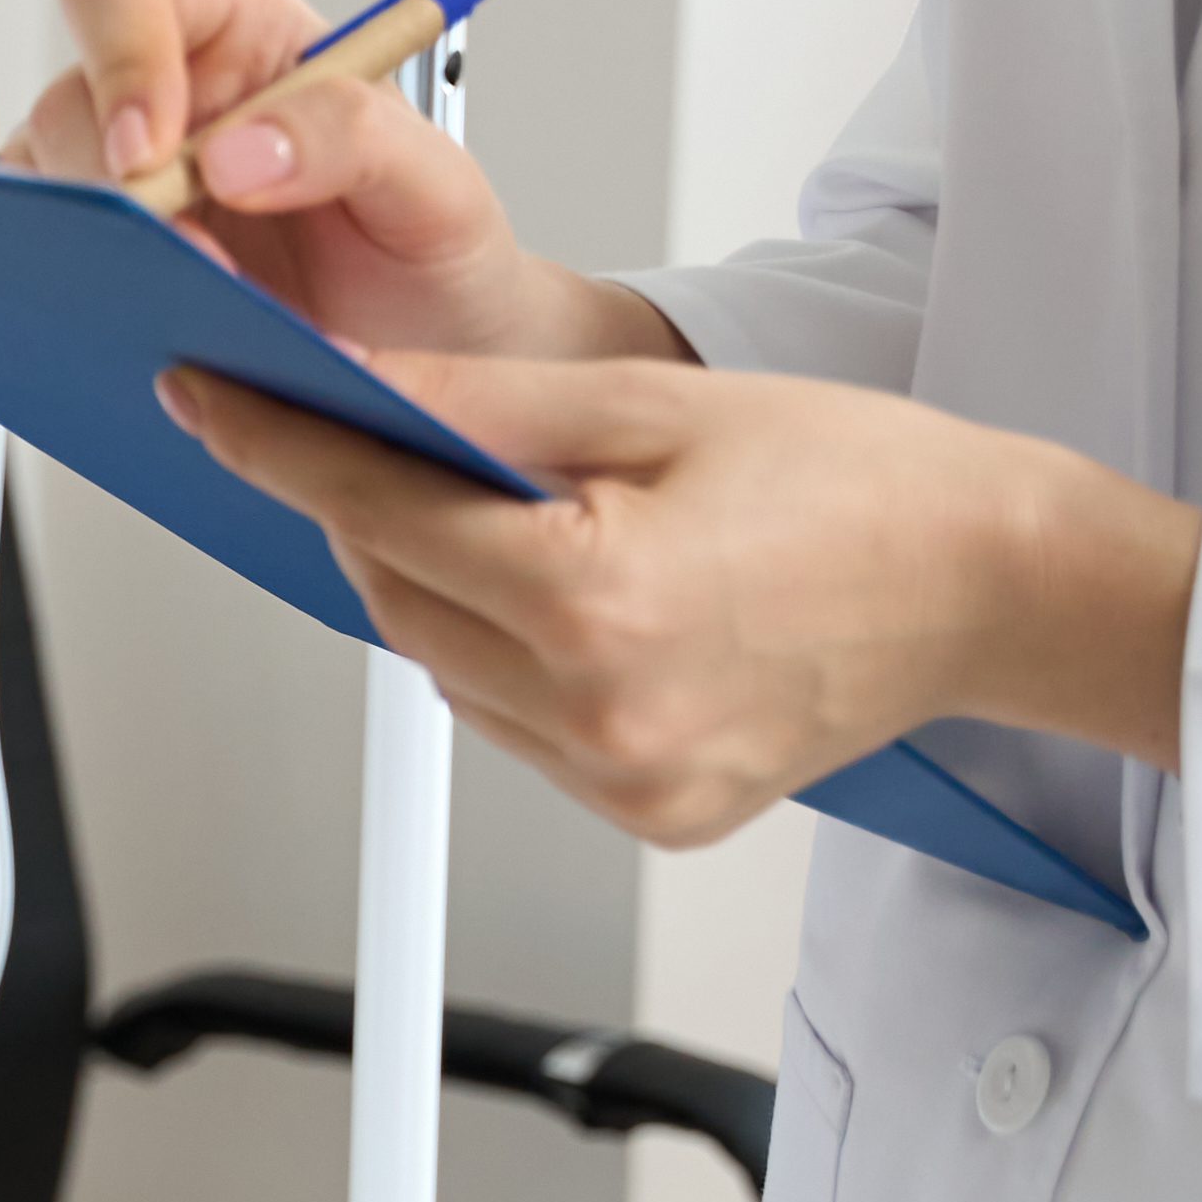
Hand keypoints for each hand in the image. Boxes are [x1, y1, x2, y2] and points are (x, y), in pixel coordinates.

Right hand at [4, 0, 681, 366]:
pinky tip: (155, 336)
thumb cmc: (429, 244)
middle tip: (185, 258)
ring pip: (42, 195)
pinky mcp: (103, 267)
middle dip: (112, 189)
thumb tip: (235, 155)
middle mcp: (165, 99)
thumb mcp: (436, 180)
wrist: (435, 351)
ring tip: (192, 309)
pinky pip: (51, 275)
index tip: (153, 146)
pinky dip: (88, 308)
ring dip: (98, 256)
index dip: (120, 53)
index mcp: (237, 33)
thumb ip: (354, 136)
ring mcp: (122, 186)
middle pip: (68, 103)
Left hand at [158, 348, 1197, 842]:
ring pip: (447, 672)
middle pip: (397, 601)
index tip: (205, 396)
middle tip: (344, 434)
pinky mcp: (650, 812)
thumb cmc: (866, 481)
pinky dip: (502, 657)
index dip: (276, 444)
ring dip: (434, 590)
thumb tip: (345, 390)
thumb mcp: (658, 406)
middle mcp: (600, 713)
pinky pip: (517, 725)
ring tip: (488, 514)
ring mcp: (624, 779)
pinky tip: (555, 595)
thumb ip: (484, 410)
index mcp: (597, 600)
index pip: (377, 510)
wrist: (996, 587)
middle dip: (360, 513)